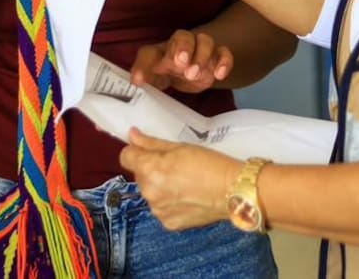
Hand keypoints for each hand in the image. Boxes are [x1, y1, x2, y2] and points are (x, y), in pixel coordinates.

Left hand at [120, 129, 240, 230]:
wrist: (233, 191)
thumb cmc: (210, 163)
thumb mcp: (181, 146)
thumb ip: (152, 143)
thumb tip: (132, 135)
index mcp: (150, 169)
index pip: (126, 157)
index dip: (136, 151)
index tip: (148, 150)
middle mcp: (148, 192)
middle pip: (140, 176)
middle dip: (152, 170)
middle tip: (176, 166)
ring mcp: (157, 210)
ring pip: (151, 193)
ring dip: (161, 187)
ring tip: (185, 183)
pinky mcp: (168, 223)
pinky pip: (162, 209)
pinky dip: (171, 203)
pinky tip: (188, 197)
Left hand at [131, 31, 232, 93]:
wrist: (187, 73)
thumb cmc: (165, 76)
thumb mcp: (152, 83)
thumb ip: (144, 82)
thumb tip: (134, 84)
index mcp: (158, 54)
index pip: (148, 54)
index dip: (143, 66)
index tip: (139, 82)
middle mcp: (178, 47)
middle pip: (182, 36)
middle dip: (183, 48)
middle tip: (180, 63)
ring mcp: (199, 50)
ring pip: (205, 41)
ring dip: (201, 56)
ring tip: (194, 74)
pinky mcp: (215, 58)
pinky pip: (224, 52)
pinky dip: (224, 61)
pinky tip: (219, 75)